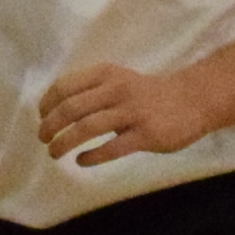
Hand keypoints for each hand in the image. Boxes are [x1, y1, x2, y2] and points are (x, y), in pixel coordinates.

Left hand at [38, 56, 221, 167]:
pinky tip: (81, 161)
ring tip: (54, 153)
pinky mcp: (145, 135)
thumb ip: (93, 90)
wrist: (192, 99)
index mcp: (106, 74)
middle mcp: (116, 90)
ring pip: (86, 128)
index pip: (65, 86)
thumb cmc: (149, 93)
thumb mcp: (119, 80)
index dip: (47, 104)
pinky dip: (91, 156)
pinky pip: (111, 148)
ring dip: (64, 143)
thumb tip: (58, 110)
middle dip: (50, 126)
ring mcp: (132, 112)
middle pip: (70, 109)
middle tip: (43, 139)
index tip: (41, 117)